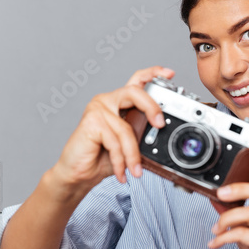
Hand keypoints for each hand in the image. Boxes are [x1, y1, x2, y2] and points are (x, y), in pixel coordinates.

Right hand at [51, 66, 174, 194]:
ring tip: (135, 170)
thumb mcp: (130, 144)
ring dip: (132, 155)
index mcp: (119, 103)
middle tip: (160, 125)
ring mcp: (98, 109)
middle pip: (135, 92)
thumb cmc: (102, 158)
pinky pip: (115, 141)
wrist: (78, 175)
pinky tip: (121, 171)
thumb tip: (161, 131)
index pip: (137, 81)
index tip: (170, 73)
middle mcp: (108, 101)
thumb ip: (142, 133)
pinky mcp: (91, 122)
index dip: (154, 73)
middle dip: (151, 107)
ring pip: (126, 129)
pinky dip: (120, 160)